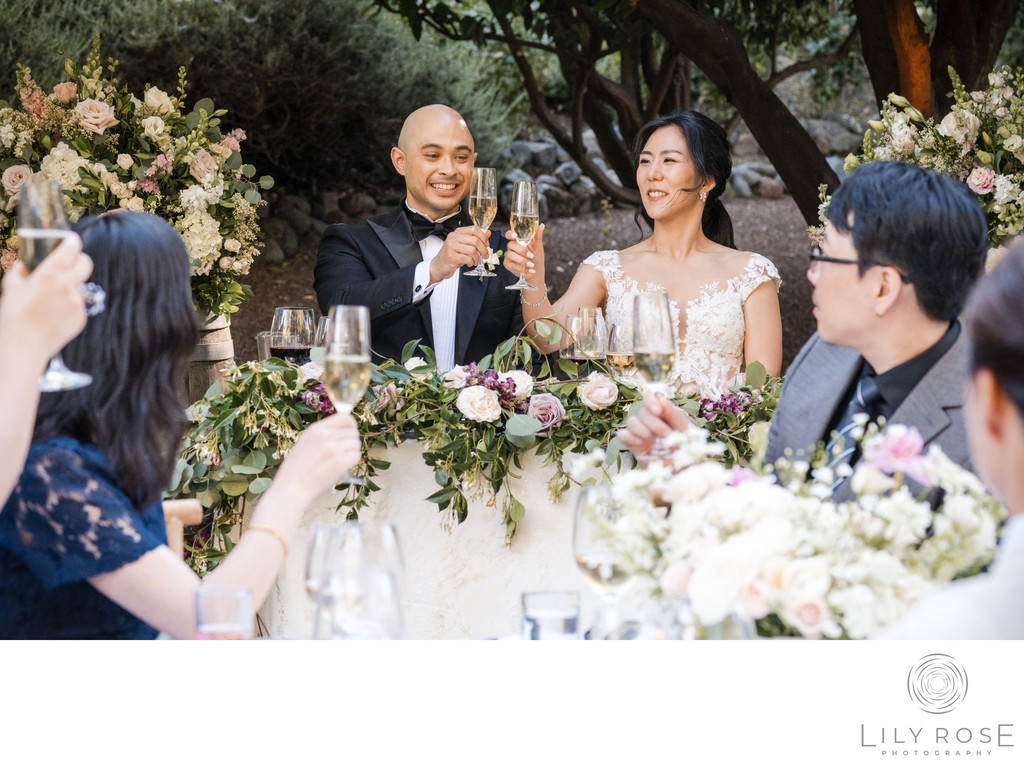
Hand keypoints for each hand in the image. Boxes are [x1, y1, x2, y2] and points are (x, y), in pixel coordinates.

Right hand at [0, 234, 91, 365]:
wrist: (24, 346)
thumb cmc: (12, 316)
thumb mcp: (10, 288)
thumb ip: (18, 272)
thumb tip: (24, 265)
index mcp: (50, 274)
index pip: (70, 249)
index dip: (72, 242)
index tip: (72, 240)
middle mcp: (68, 286)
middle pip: (86, 264)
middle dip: (81, 260)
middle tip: (73, 262)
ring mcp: (77, 302)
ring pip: (80, 287)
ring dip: (70, 287)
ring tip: (50, 300)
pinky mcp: (82, 317)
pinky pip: (78, 305)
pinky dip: (69, 306)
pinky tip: (53, 315)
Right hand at [274, 412, 361, 497]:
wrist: (292, 487)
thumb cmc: (297, 469)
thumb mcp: (305, 442)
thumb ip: (323, 434)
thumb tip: (343, 430)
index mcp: (316, 429)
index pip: (345, 418)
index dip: (351, 426)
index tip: (350, 433)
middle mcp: (326, 435)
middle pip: (353, 432)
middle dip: (351, 443)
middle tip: (343, 453)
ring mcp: (333, 448)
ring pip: (356, 444)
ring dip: (352, 453)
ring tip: (339, 461)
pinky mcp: (340, 462)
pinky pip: (356, 456)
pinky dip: (352, 462)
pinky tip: (342, 467)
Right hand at [429, 225, 489, 283]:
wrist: (438, 266)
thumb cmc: (452, 255)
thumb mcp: (464, 245)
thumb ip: (476, 238)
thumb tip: (488, 233)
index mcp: (458, 232)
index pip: (474, 229)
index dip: (483, 237)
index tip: (487, 245)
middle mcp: (453, 237)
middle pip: (475, 240)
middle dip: (483, 250)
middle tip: (485, 256)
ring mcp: (451, 246)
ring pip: (472, 250)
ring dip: (477, 258)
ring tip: (475, 261)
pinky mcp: (451, 256)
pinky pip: (467, 258)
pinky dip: (471, 262)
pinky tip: (469, 263)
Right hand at [502, 222, 544, 279]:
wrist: (536, 271)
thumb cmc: (536, 257)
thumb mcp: (538, 246)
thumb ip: (538, 236)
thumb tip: (542, 225)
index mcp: (517, 241)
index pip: (509, 234)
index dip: (510, 234)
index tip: (515, 236)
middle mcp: (511, 247)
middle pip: (511, 245)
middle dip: (521, 250)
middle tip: (531, 256)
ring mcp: (508, 256)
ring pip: (511, 255)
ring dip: (522, 261)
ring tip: (532, 265)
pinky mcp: (508, 265)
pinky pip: (512, 265)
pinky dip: (522, 268)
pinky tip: (531, 270)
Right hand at [617, 392, 690, 456]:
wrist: (683, 466)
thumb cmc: (686, 444)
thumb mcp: (684, 428)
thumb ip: (672, 413)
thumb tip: (660, 398)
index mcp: (661, 412)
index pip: (649, 398)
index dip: (650, 402)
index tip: (658, 411)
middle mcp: (648, 420)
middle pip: (641, 413)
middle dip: (653, 424)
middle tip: (666, 435)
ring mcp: (639, 432)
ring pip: (631, 422)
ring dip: (642, 430)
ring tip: (653, 440)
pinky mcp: (632, 444)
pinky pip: (622, 435)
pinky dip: (628, 437)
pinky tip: (640, 443)